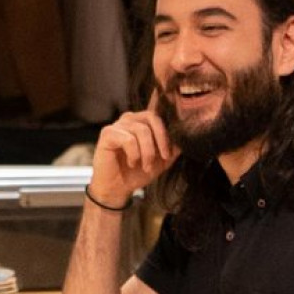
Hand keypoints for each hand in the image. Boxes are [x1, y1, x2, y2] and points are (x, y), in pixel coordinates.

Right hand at [89, 91, 179, 205]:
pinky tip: (132, 163)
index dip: (167, 104)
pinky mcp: (108, 134)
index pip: (157, 109)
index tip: (179, 110)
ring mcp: (118, 125)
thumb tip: (185, 138)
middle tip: (164, 158)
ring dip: (148, 152)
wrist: (118, 189)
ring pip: (142, 131)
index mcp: (143, 122)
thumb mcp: (161, 161)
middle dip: (162, 140)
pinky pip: (128, 139)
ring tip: (146, 166)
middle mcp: (131, 119)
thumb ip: (172, 148)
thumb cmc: (137, 173)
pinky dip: (134, 154)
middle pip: (153, 118)